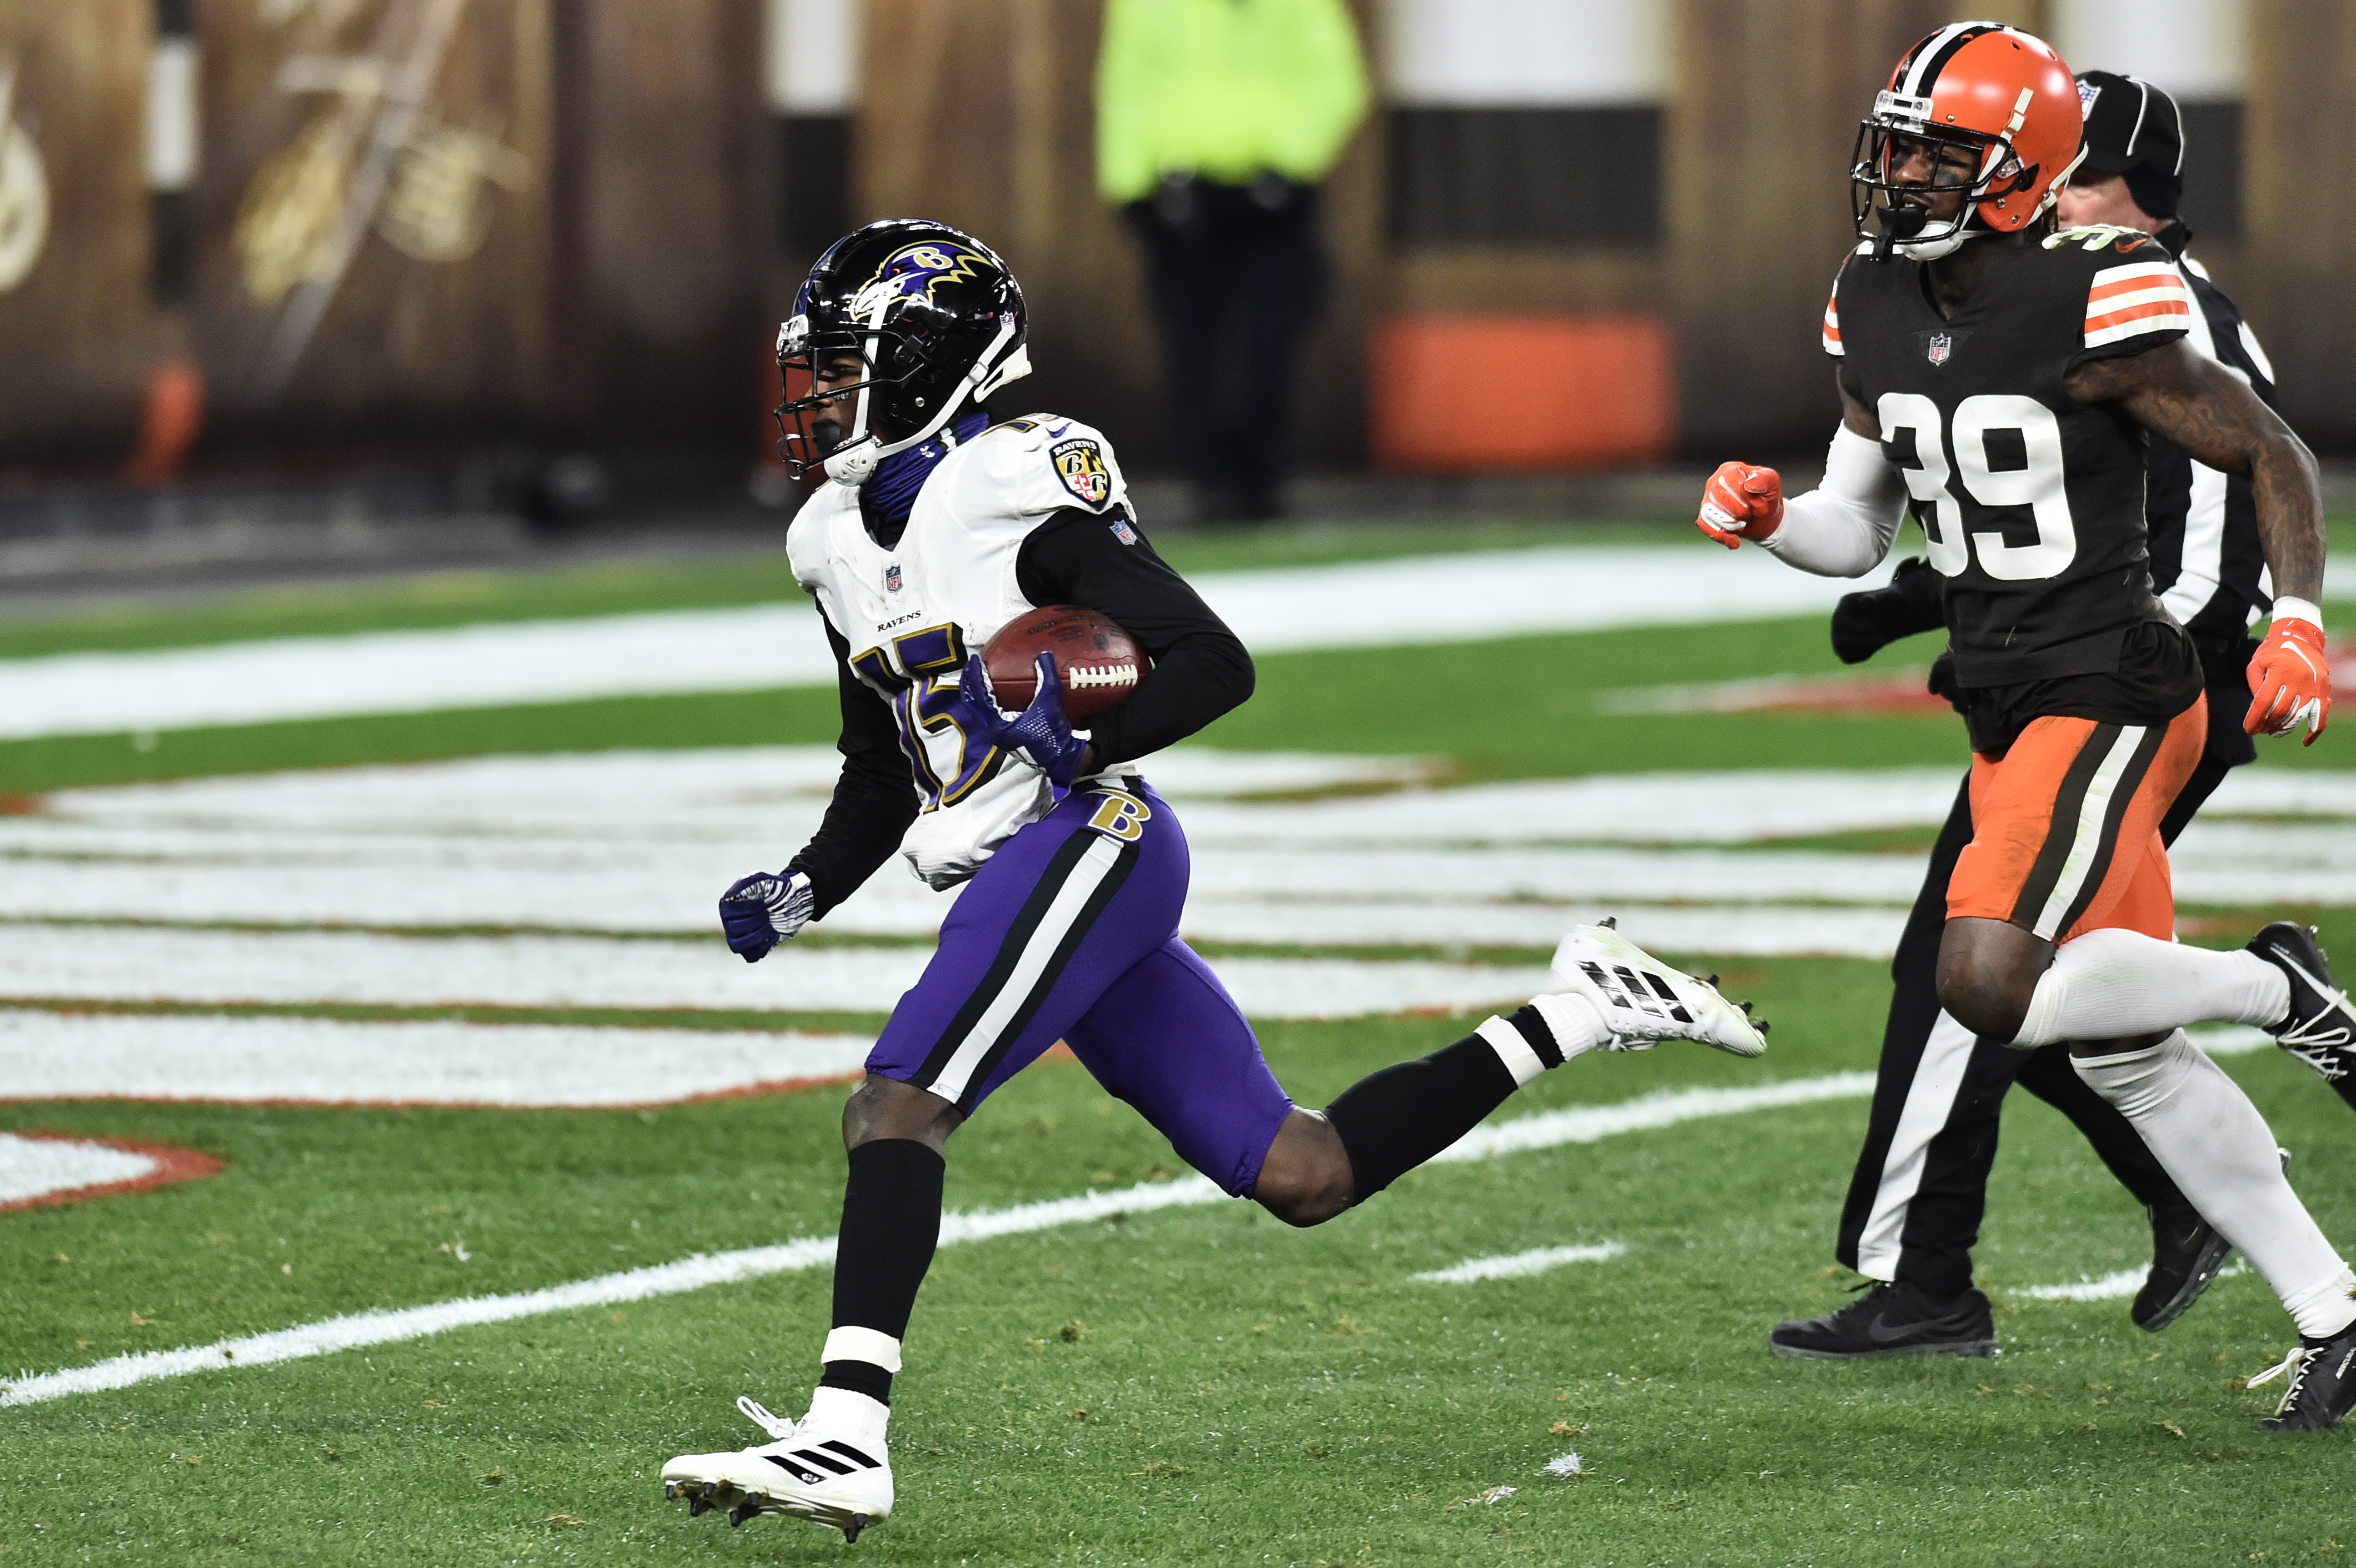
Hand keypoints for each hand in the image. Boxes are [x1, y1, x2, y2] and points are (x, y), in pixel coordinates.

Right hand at [719, 870, 813, 962]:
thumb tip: (729, 898)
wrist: (792, 899)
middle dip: (756, 922)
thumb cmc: (774, 887)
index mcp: (727, 906)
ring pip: (738, 947)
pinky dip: (763, 947)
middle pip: (734, 932)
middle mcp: (729, 922)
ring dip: (758, 936)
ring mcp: (740, 936)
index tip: (761, 903)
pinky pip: (751, 956)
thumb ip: (745, 884)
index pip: (729, 917)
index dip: (748, 912)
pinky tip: (774, 934)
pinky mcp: (753, 947)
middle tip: (768, 913)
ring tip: (770, 925)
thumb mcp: (761, 880)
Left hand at [952, 653, 1089, 787]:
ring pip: (978, 711)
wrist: (1061, 759)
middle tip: (971, 665)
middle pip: (972, 704)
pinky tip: (996, 692)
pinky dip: (987, 702)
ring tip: (978, 677)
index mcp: (997, 724)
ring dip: (976, 693)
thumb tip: (1044, 655)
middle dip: (969, 684)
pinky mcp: (1005, 736)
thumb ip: (1046, 678)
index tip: (975, 660)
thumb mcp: (1049, 704)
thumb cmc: (1052, 737)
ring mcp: (998, 735)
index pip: (979, 696)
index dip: (975, 676)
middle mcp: (993, 731)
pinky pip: (989, 715)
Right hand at [1696, 462, 1784, 547]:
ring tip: (1743, 525)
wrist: (1764, 517)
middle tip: (1752, 514)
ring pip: (1710, 512)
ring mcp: (1707, 499)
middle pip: (1719, 496)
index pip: (1730, 481)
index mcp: (1730, 470)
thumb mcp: (1772, 483)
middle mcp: (1714, 482)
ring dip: (1731, 523)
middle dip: (1740, 510)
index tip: (1760, 506)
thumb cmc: (1766, 495)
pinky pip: (1704, 525)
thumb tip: (1748, 485)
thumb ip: (1763, 479)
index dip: (1746, 497)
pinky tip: (1735, 542)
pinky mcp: (1705, 517)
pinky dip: (1721, 536)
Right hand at [1829, 555, 1945, 663]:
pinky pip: (1849, 658)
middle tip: (1884, 638)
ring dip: (1865, 649)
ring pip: (1843, 652)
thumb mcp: (1890, 599)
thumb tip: (1866, 602)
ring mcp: (1839, 634)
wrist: (1899, 612)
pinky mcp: (1845, 647)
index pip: (1840, 624)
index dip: (1861, 630)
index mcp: (1845, 604)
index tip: (1881, 628)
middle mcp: (1837, 620)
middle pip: (1840, 641)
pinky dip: (1864, 654)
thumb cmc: (1895, 604)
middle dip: (1865, 642)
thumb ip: (1878, 600)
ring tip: (1881, 639)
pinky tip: (1875, 644)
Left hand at [2245, 616, 2330, 744]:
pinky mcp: (2324, 690)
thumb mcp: (2257, 664)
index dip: (2255, 719)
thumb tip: (2257, 710)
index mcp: (2280, 672)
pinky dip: (2315, 731)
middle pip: (2281, 712)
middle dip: (2268, 725)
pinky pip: (2321, 715)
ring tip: (2274, 731)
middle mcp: (2299, 680)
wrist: (2301, 637)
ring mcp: (2314, 686)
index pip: (2264, 703)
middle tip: (2260, 730)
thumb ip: (2256, 686)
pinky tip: (2305, 741)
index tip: (2249, 730)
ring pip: (2299, 716)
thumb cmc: (2274, 651)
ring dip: (2285, 728)